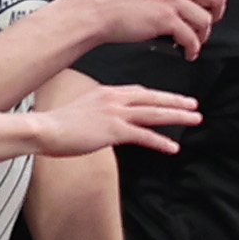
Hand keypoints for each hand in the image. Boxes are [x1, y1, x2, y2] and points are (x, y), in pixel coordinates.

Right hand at [31, 83, 202, 159]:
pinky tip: (173, 147)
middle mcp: (114, 99)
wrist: (44, 128)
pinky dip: (160, 141)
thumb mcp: (81, 109)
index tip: (172, 98)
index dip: (158, 96)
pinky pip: (144, 136)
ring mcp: (115, 114)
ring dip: (177, 116)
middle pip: (153, 99)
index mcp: (107, 93)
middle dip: (176, 101)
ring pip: (154, 114)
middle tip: (194, 105)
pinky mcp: (114, 130)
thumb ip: (98, 111)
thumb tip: (104, 120)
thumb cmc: (57, 123)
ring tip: (194, 119)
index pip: (139, 92)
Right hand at [64, 0, 230, 58]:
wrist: (95, 10)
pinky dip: (193, 49)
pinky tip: (188, 53)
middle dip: (218, 11)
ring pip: (206, 20)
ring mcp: (171, 1)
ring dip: (203, 35)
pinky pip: (191, 38)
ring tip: (194, 41)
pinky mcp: (165, 21)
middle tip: (209, 20)